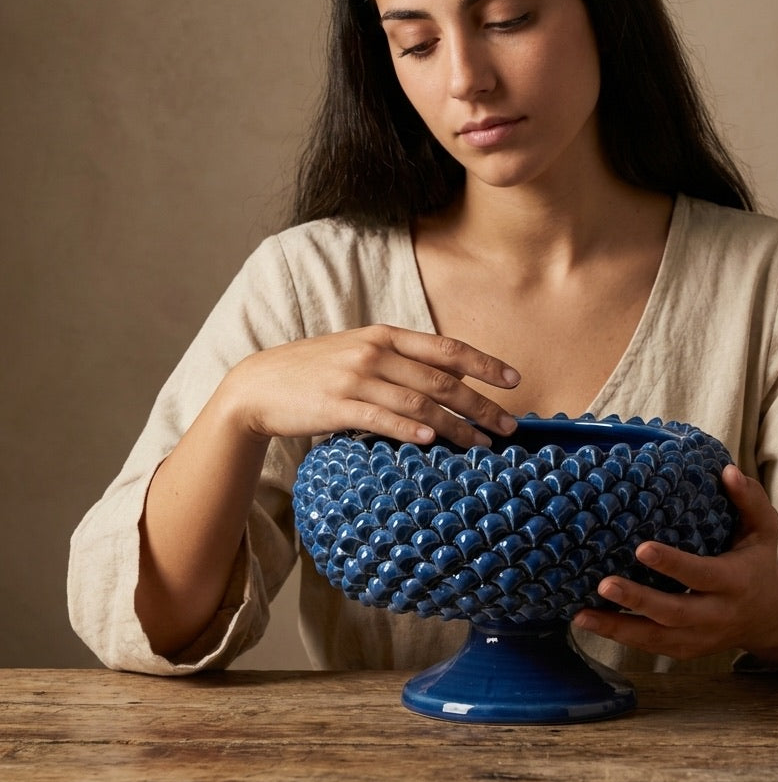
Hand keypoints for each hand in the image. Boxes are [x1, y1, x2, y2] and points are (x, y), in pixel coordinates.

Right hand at [221, 324, 520, 449]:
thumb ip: (398, 361)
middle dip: (481, 405)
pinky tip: (432, 441)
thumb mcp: (359, 352)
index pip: (446, 349)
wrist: (259, 385)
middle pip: (441, 380)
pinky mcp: (337, 406)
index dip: (484, 364)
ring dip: (456, 427)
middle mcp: (375, 352)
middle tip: (509, 426)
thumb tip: (445, 381)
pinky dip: (410, 430)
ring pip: (420, 403)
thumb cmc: (315, 371)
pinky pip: (382, 419)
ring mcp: (356, 378)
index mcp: (385, 336)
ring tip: (482, 445)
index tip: (514, 380)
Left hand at [572, 465, 777, 660]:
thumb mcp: (762, 528)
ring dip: (618, 628)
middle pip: (675, 613)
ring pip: (657, 638)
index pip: (702, 574)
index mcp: (734, 582)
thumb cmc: (756, 562)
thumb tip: (727, 471)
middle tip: (603, 585)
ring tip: (581, 614)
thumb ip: (749, 499)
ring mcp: (700, 638)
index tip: (642, 548)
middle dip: (637, 600)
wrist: (769, 616)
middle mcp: (717, 615)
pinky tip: (589, 622)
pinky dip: (620, 637)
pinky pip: (650, 647)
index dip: (673, 564)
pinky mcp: (685, 650)